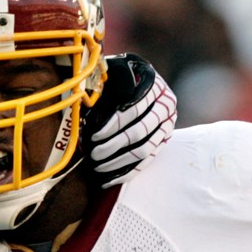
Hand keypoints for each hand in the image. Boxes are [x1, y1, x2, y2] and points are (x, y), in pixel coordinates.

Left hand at [80, 53, 176, 187]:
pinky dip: (128, 172)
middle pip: (140, 131)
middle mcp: (167, 104)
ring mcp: (167, 124)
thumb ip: (102, 80)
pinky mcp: (164, 141)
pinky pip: (147, 161)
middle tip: (93, 154)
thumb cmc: (119, 76)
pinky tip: (108, 180)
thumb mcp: (112, 70)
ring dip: (119, 161)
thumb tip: (83, 99)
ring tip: (98, 167)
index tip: (95, 135)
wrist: (139, 80)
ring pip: (145, 149)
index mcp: (154, 84)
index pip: (136, 107)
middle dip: (114, 145)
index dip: (115, 122)